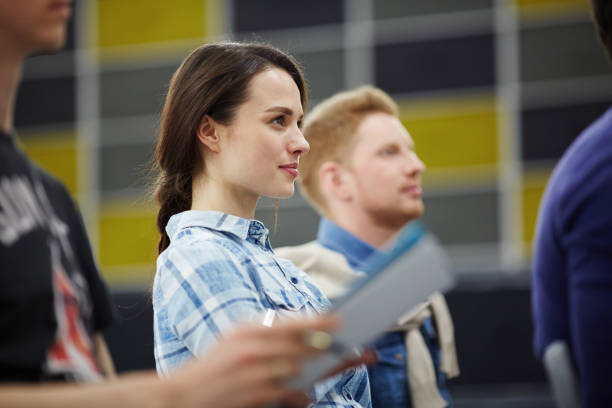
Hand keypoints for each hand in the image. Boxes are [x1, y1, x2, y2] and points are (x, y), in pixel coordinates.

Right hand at [167, 315, 340, 407]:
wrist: (183, 395)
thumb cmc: (215, 366)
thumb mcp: (235, 337)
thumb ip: (266, 330)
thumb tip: (303, 325)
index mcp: (249, 329)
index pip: (291, 322)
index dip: (319, 321)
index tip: (340, 320)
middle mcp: (252, 348)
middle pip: (302, 346)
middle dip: (330, 349)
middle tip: (353, 349)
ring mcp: (253, 373)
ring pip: (299, 370)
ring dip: (317, 372)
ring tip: (330, 369)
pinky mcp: (254, 396)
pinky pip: (290, 395)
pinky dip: (301, 395)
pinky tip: (305, 394)